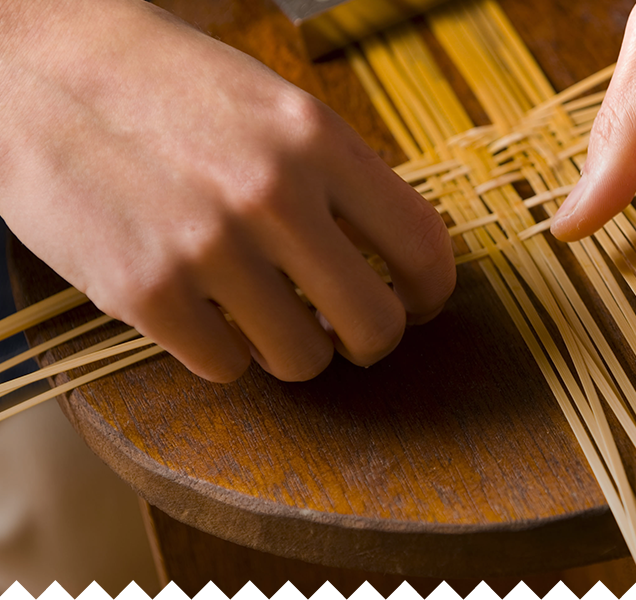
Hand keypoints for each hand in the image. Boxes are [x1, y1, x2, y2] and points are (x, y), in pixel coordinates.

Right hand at [0, 0, 454, 381]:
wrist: (37, 68)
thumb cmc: (167, 87)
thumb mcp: (275, 106)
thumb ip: (338, 177)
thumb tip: (393, 256)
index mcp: (319, 140)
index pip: (424, 248)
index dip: (431, 293)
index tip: (417, 303)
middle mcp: (274, 195)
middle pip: (377, 326)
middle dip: (369, 340)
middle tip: (345, 330)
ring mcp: (209, 248)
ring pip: (302, 360)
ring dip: (290, 348)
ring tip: (262, 312)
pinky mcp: (145, 293)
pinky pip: (225, 368)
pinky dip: (221, 351)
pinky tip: (202, 310)